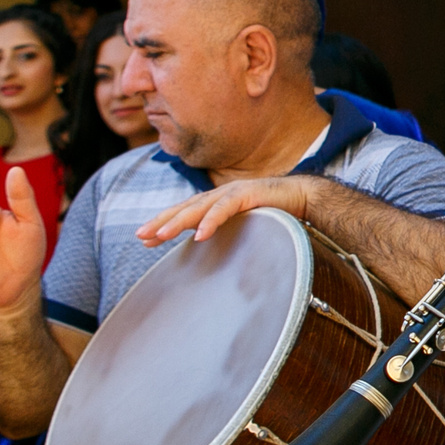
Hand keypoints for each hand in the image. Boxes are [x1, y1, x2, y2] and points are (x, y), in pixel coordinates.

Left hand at [134, 177, 316, 246]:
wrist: (303, 197)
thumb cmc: (275, 213)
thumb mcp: (243, 226)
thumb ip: (226, 234)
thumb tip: (208, 252)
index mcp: (217, 202)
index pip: (184, 212)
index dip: (163, 223)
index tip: (144, 238)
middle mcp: (220, 195)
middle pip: (184, 209)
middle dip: (162, 222)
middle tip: (141, 235)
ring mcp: (233, 192)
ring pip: (199, 207)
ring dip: (179, 222)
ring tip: (161, 235)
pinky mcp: (248, 194)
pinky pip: (225, 208)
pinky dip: (211, 220)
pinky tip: (200, 234)